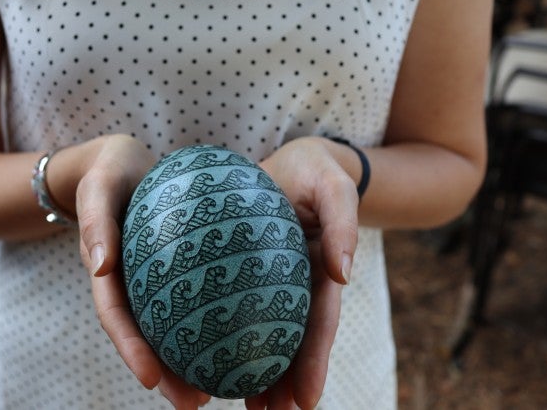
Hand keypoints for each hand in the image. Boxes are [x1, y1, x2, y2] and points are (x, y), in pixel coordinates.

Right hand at [70, 135, 210, 407]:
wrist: (120, 161)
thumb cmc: (107, 170)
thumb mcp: (98, 186)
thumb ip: (95, 220)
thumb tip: (100, 265)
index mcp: (105, 270)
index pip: (116, 317)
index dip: (131, 350)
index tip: (152, 380)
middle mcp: (127, 282)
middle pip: (145, 336)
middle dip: (166, 374)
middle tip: (196, 403)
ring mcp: (149, 279)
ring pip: (168, 326)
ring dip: (188, 361)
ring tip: (220, 390)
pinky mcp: (172, 269)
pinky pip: (191, 298)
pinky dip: (207, 322)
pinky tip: (237, 338)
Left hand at [248, 137, 359, 408]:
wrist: (288, 162)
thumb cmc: (315, 169)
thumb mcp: (333, 185)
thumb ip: (343, 221)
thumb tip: (342, 274)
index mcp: (319, 272)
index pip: (318, 324)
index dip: (313, 363)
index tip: (304, 401)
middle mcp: (295, 284)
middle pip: (290, 340)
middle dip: (282, 383)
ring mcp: (269, 281)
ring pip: (261, 331)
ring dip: (255, 370)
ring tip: (242, 405)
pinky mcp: (241, 271)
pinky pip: (229, 304)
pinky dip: (223, 331)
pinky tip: (203, 355)